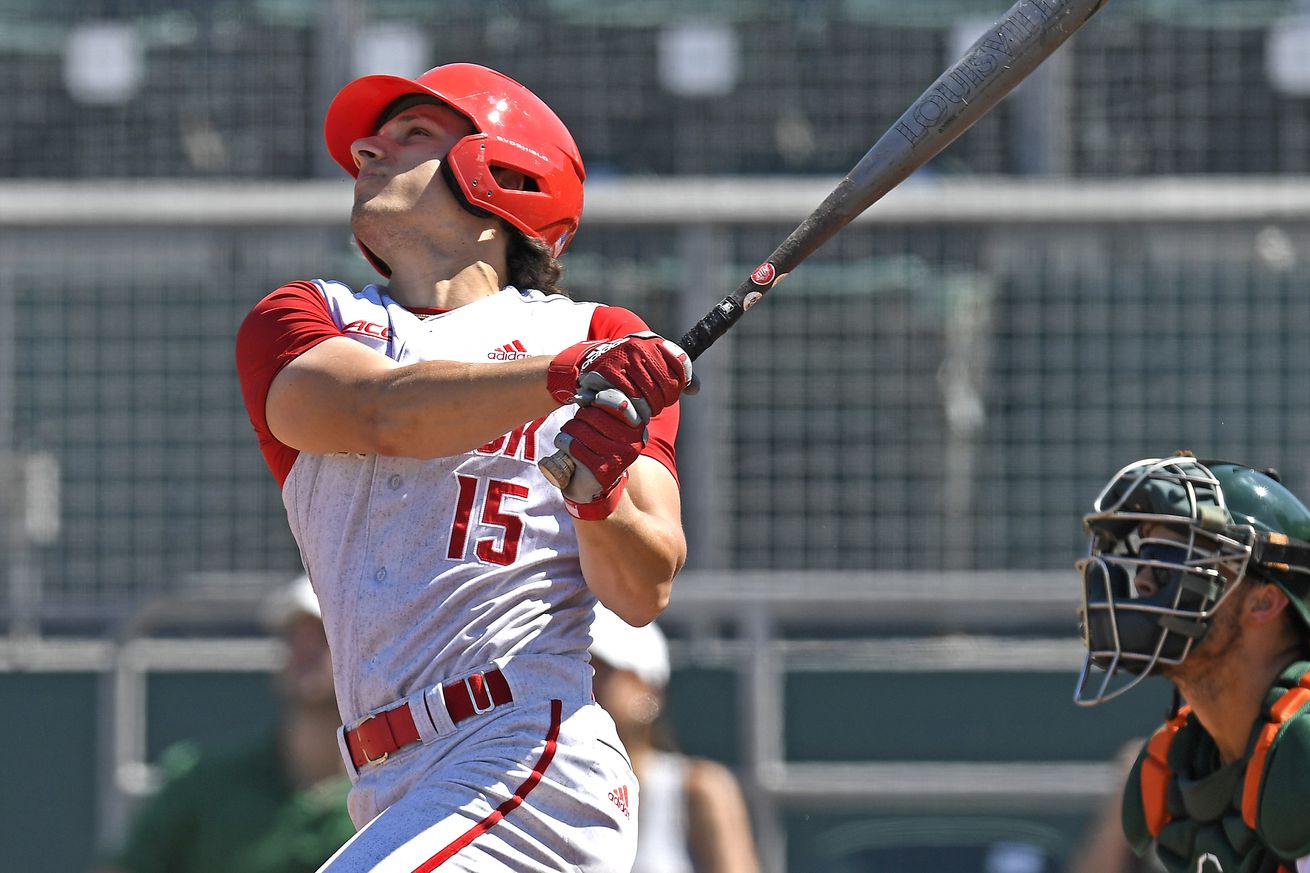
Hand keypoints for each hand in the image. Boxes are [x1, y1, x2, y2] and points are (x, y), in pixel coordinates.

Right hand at [547, 332, 696, 421]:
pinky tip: (633, 413)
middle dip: (664, 401)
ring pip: (649, 396)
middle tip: (657, 406)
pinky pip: (629, 400)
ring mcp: (623, 359)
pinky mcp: (607, 374)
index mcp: (654, 342)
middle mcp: (639, 346)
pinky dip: (634, 411)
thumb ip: (676, 374)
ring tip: (645, 411)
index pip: (681, 365)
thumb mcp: (653, 364)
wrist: (591, 363)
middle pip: (667, 385)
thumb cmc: (629, 367)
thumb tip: (696, 388)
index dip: (680, 384)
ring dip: (650, 409)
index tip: (671, 392)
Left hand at [552, 405, 645, 518]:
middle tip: (575, 426)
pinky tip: (565, 447)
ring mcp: (619, 457)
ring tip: (567, 436)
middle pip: (594, 415)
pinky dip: (564, 444)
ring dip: (568, 431)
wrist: (593, 485)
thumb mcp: (606, 426)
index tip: (590, 402)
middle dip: (578, 418)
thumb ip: (604, 408)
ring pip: (582, 430)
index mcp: (637, 427)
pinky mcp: (603, 470)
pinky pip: (575, 447)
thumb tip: (589, 389)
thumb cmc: (597, 449)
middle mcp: (633, 442)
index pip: (617, 402)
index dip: (599, 399)